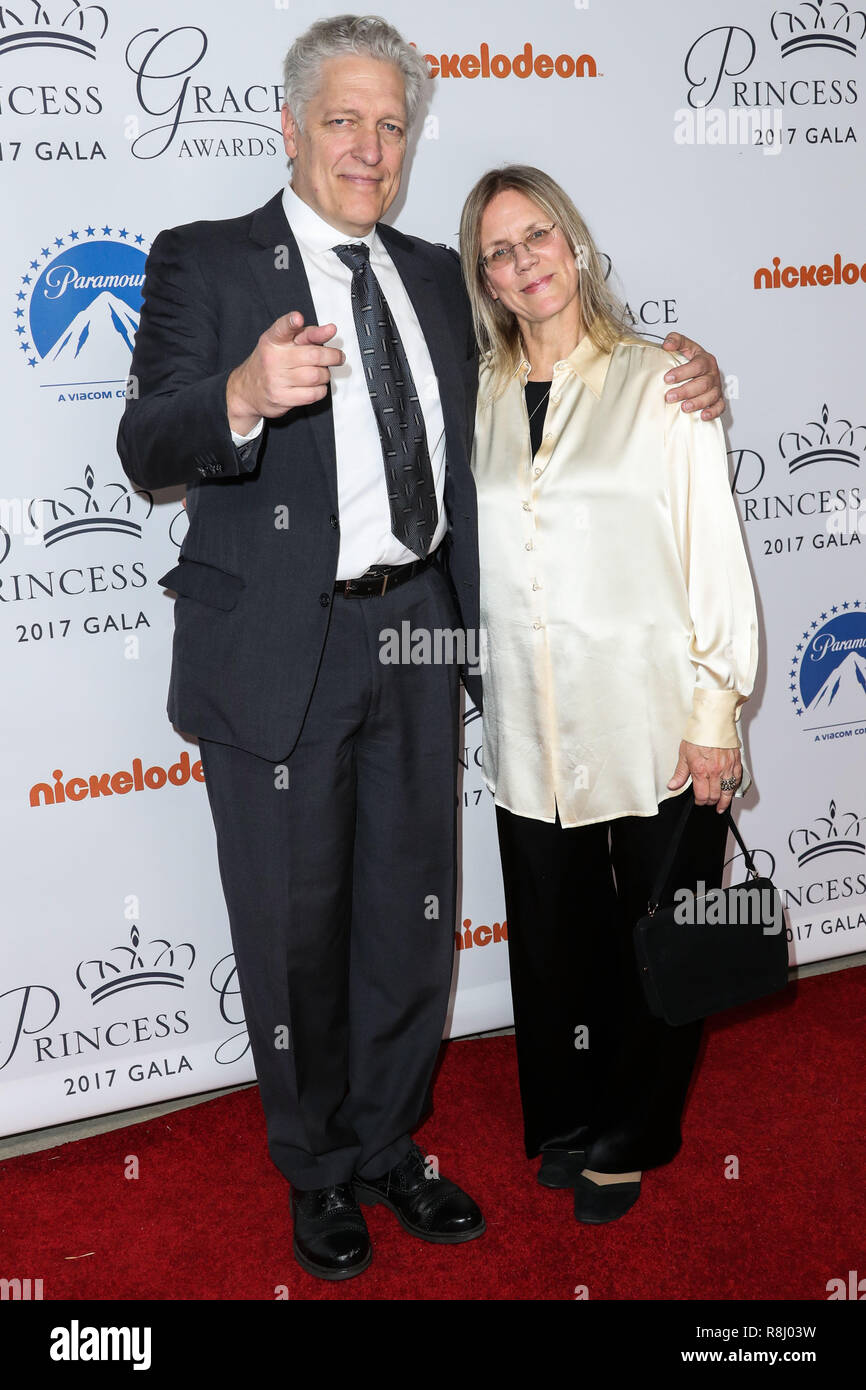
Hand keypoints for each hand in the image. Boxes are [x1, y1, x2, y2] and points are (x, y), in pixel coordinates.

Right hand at [226, 312, 344, 433]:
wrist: (247, 390)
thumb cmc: (271, 363)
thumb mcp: (283, 343)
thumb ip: (307, 334)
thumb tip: (330, 329)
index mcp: (273, 340)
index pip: (282, 328)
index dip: (291, 322)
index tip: (298, 318)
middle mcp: (273, 358)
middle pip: (313, 355)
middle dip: (333, 356)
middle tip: (338, 357)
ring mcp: (276, 379)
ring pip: (316, 376)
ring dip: (325, 375)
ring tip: (321, 373)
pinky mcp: (281, 397)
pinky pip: (313, 394)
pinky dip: (320, 390)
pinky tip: (315, 386)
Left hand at [661, 332, 723, 420]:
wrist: (701, 370)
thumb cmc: (691, 360)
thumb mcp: (684, 346)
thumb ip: (675, 340)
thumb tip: (667, 345)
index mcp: (705, 360)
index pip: (697, 366)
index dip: (683, 372)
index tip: (667, 378)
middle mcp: (712, 374)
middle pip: (703, 383)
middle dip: (685, 391)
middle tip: (670, 397)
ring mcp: (716, 387)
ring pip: (711, 396)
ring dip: (697, 403)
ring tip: (684, 408)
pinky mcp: (718, 399)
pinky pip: (719, 406)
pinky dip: (713, 412)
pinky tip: (703, 415)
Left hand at [667, 740, 742, 813]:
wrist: (713, 722)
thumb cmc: (699, 735)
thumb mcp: (684, 754)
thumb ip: (680, 773)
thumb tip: (673, 785)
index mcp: (701, 770)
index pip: (702, 795)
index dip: (700, 801)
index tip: (698, 801)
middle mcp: (715, 771)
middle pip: (715, 796)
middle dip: (710, 802)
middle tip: (707, 802)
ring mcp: (727, 768)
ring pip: (728, 791)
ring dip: (724, 801)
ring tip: (721, 806)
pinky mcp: (736, 763)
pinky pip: (737, 780)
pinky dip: (733, 788)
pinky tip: (730, 791)